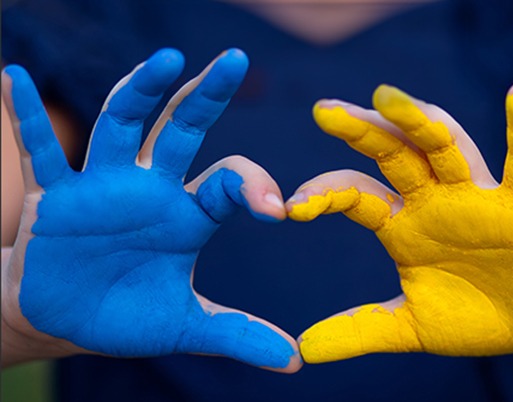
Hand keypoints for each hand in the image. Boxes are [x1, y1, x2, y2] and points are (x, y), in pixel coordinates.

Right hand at [1, 48, 300, 371]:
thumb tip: (295, 360)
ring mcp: (103, 186)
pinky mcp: (55, 197)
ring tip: (165, 58)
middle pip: (181, 129)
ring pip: (121, 125)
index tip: (276, 209)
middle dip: (206, 97)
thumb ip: (237, 334)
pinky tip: (12, 77)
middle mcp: (151, 188)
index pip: (229, 183)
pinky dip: (26, 117)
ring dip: (140, 91)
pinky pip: (42, 152)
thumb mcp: (185, 327)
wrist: (68, 318)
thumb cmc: (128, 313)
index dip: (253, 187)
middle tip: (234, 60)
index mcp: (189, 215)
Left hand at [288, 84, 512, 362]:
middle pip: (393, 154)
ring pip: (445, 147)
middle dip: (361, 132)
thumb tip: (303, 349)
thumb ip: (360, 330)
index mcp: (401, 224)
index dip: (324, 195)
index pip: (354, 195)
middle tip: (324, 110)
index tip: (290, 207)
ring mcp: (476, 197)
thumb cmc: (470, 316)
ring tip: (386, 96)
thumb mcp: (409, 327)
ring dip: (418, 121)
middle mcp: (432, 200)